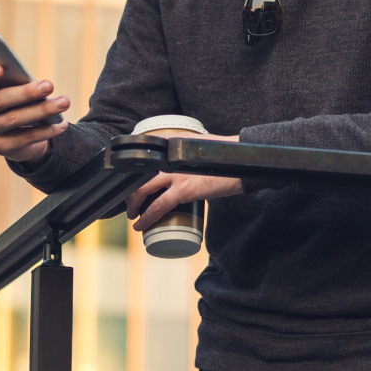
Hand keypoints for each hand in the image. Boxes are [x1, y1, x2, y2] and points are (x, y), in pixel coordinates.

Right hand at [0, 63, 69, 163]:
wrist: (19, 133)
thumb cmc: (18, 98)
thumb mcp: (15, 86)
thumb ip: (18, 81)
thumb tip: (41, 86)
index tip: (1, 68)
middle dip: (26, 92)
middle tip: (49, 85)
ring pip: (13, 119)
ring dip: (42, 110)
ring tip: (64, 102)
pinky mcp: (0, 147)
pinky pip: (24, 138)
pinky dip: (46, 130)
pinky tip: (62, 124)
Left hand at [125, 133, 241, 230]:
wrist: (240, 164)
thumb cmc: (222, 156)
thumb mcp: (197, 145)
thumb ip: (182, 149)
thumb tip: (175, 153)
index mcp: (171, 147)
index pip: (143, 159)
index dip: (132, 175)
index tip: (130, 185)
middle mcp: (169, 158)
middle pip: (138, 175)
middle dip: (130, 193)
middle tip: (130, 205)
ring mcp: (175, 173)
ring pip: (142, 190)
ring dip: (133, 206)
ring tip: (134, 217)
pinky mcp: (184, 189)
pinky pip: (158, 206)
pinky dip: (147, 217)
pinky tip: (141, 225)